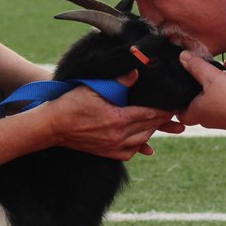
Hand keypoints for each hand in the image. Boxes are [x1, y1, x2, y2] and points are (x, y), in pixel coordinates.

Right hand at [46, 70, 174, 158]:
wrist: (51, 126)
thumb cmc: (70, 104)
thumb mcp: (93, 88)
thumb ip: (117, 82)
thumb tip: (135, 73)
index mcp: (117, 119)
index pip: (148, 115)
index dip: (163, 111)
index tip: (174, 106)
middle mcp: (118, 137)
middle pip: (148, 129)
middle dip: (162, 121)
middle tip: (174, 115)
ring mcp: (112, 147)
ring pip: (141, 141)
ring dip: (151, 132)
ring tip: (160, 124)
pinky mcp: (106, 153)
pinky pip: (129, 153)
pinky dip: (139, 146)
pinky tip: (143, 141)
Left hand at [177, 52, 225, 132]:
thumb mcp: (211, 76)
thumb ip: (195, 66)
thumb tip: (182, 57)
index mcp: (196, 113)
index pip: (179, 109)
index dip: (178, 97)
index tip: (181, 83)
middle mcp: (208, 117)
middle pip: (200, 96)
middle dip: (206, 77)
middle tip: (210, 64)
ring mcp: (224, 116)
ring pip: (218, 93)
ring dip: (223, 76)